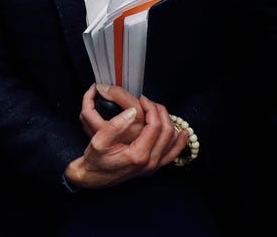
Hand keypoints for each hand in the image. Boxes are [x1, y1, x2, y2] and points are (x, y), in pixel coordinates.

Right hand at [64, 86, 186, 189]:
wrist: (94, 176)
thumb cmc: (96, 159)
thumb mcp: (99, 140)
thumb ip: (115, 125)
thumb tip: (132, 112)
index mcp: (138, 155)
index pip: (155, 126)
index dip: (151, 108)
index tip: (142, 99)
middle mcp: (149, 162)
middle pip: (167, 131)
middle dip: (160, 112)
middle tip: (149, 102)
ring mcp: (153, 166)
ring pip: (172, 141)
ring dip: (169, 122)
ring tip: (158, 110)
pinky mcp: (153, 167)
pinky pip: (172, 154)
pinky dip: (179, 143)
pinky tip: (182, 133)